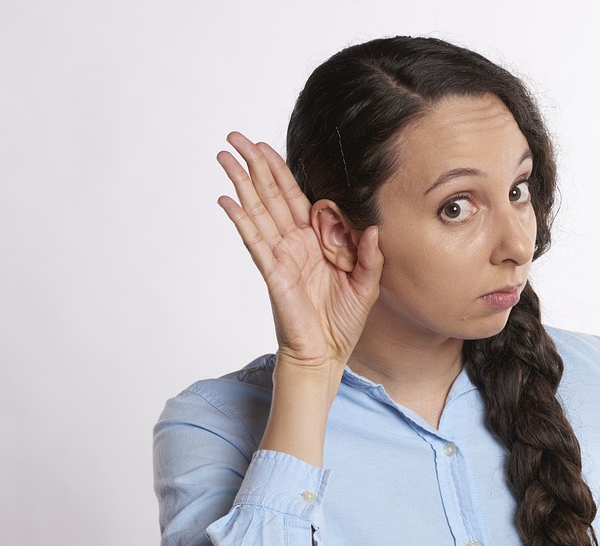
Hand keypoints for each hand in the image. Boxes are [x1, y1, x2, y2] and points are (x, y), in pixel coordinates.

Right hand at [216, 133, 381, 378]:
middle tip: (235, 136)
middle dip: (254, 165)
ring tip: (224, 156)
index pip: (295, 198)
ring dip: (241, 183)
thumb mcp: (367, 284)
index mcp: (315, 241)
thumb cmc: (343, 322)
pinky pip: (255, 241)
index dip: (280, 171)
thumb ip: (371, 256)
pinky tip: (227, 200)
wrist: (326, 354)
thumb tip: (375, 228)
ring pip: (258, 211)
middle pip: (271, 195)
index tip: (265, 147)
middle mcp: (294, 243)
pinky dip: (241, 220)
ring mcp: (281, 256)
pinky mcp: (273, 273)